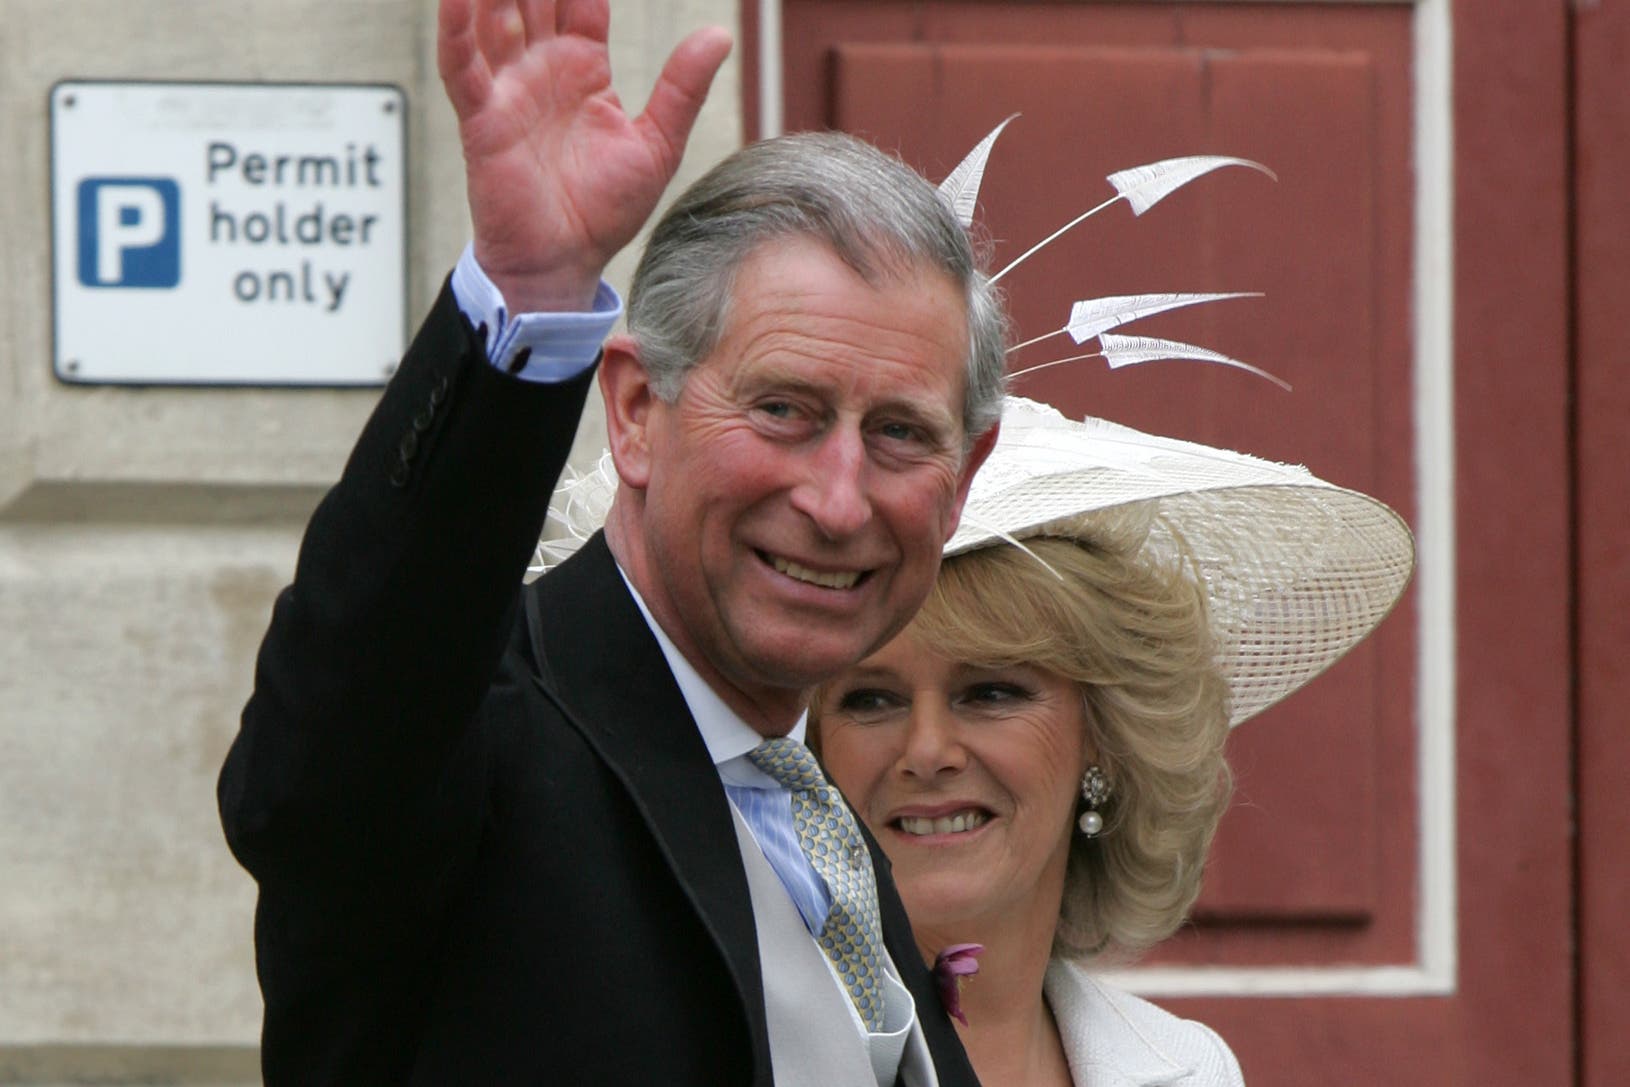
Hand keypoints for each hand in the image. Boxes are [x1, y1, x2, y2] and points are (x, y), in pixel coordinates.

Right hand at [438, 0, 731, 310]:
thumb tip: (719, 35)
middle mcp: (541, 70)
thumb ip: (682, 88)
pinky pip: (463, 66)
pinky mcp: (482, 119)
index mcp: (583, 68)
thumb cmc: (604, 212)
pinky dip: (457, 28)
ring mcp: (508, 90)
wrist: (565, 264)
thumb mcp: (657, 144)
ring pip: (494, 17)